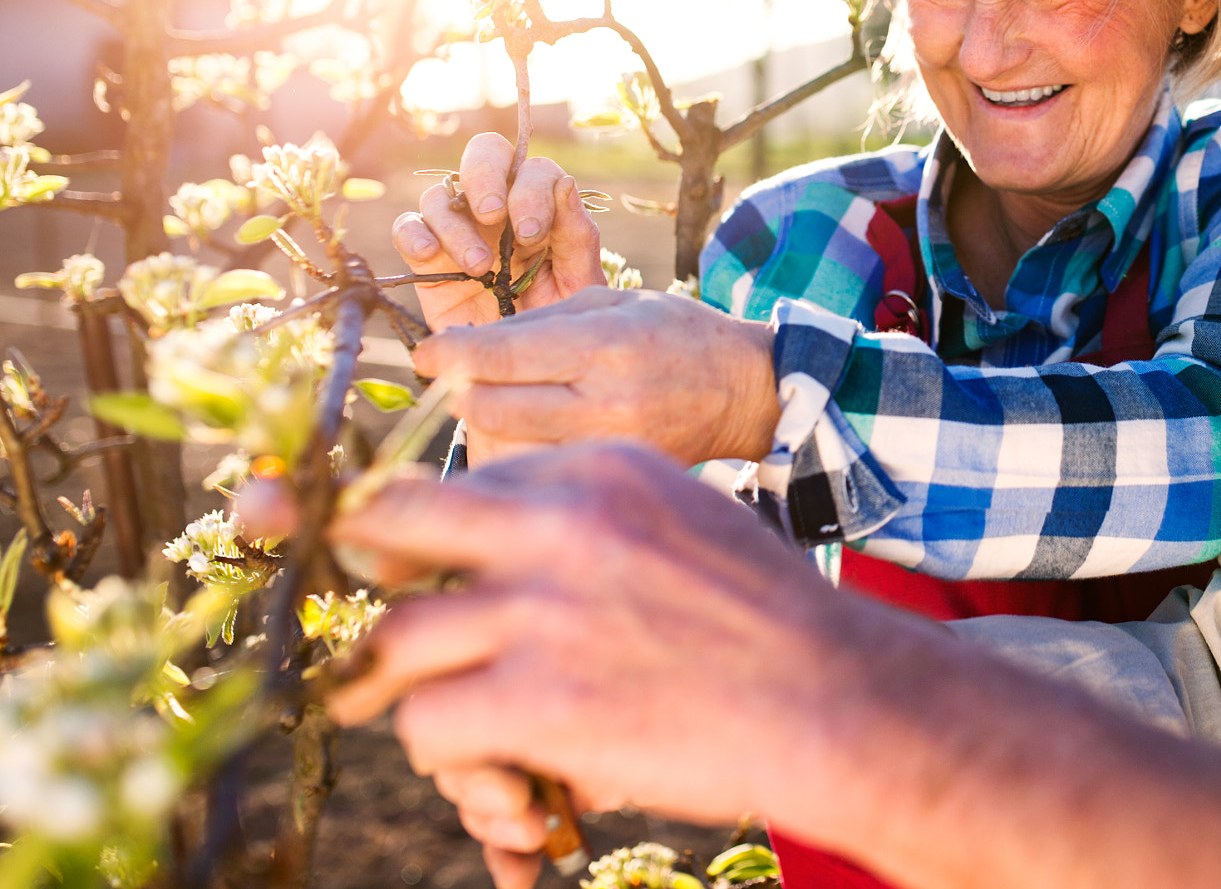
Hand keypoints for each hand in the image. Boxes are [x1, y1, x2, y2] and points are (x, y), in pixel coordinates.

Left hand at [324, 447, 892, 856]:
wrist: (841, 699)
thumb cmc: (769, 620)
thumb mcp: (686, 521)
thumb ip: (596, 518)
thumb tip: (505, 548)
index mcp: (601, 466)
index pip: (463, 479)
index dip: (423, 532)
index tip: (410, 569)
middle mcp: (562, 520)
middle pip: (394, 524)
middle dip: (363, 574)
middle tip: (374, 624)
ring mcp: (544, 609)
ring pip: (395, 638)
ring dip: (403, 691)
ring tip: (441, 719)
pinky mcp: (536, 700)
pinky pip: (429, 723)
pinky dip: (449, 755)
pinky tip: (499, 769)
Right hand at [392, 133, 603, 331]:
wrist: (522, 373)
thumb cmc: (559, 324)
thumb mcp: (579, 285)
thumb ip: (577, 238)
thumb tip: (564, 184)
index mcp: (543, 207)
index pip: (534, 169)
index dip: (531, 190)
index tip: (531, 232)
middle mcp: (500, 209)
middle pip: (485, 155)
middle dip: (486, 176)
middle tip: (493, 216)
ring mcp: (459, 230)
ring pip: (442, 195)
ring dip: (456, 225)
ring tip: (479, 267)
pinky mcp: (427, 259)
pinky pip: (407, 227)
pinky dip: (413, 234)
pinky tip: (430, 256)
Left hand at [411, 286, 780, 466]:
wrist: (744, 393)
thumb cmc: (677, 334)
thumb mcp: (613, 303)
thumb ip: (538, 323)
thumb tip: (462, 347)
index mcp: (605, 346)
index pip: (498, 356)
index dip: (448, 353)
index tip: (425, 352)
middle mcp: (604, 402)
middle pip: (488, 407)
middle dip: (462, 390)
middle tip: (463, 378)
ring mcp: (608, 449)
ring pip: (504, 446)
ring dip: (486, 425)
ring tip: (496, 403)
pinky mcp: (610, 479)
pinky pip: (536, 471)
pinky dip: (518, 454)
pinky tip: (529, 436)